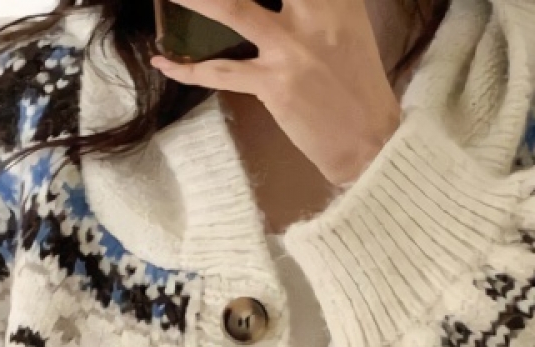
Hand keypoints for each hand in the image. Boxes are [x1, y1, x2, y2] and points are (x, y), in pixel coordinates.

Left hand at [149, 0, 403, 186]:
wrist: (371, 145)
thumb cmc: (359, 88)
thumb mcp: (348, 29)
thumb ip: (319, 4)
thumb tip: (283, 1)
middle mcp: (314, 13)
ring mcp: (290, 49)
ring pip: (229, 8)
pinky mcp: (272, 84)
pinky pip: (219, 72)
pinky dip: (187, 69)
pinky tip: (163, 63)